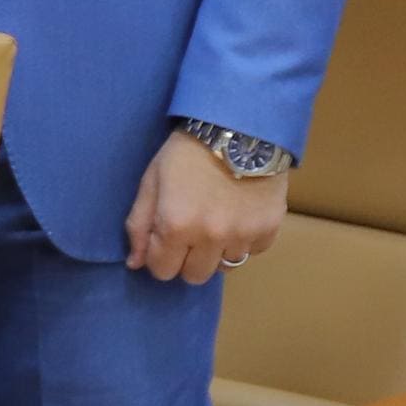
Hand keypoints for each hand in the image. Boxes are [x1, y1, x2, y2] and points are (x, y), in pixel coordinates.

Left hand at [126, 130, 287, 284]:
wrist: (239, 129)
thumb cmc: (186, 153)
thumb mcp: (152, 182)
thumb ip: (139, 224)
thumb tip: (135, 263)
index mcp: (176, 226)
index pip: (162, 271)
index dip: (159, 258)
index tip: (163, 241)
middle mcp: (211, 237)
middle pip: (195, 276)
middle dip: (186, 260)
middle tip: (188, 234)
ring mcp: (243, 235)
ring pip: (225, 267)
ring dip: (216, 252)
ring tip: (215, 222)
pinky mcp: (269, 228)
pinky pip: (253, 251)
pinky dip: (244, 241)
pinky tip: (238, 216)